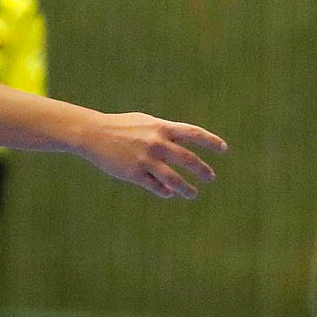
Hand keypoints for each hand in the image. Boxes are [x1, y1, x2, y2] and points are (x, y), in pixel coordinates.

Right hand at [77, 112, 227, 199]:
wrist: (93, 134)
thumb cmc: (122, 126)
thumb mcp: (146, 123)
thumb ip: (165, 132)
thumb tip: (184, 143)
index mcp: (161, 128)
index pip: (193, 133)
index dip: (211, 141)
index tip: (223, 149)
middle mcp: (156, 143)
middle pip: (188, 159)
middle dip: (203, 170)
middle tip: (211, 177)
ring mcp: (145, 160)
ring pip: (174, 180)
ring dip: (187, 189)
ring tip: (193, 194)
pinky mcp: (134, 174)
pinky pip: (156, 187)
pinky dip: (165, 192)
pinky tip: (168, 193)